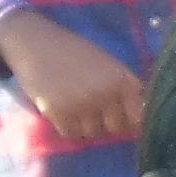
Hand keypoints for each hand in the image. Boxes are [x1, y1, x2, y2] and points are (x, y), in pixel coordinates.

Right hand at [0, 9, 143, 142]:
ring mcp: (81, 103)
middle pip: (114, 128)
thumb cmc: (75, 53)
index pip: (136, 119)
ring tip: (75, 107)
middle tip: (93, 111)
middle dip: (105, 123)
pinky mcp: (57, 110)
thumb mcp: (109, 63)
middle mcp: (104, 93)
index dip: (127, 121)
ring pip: (91, 133)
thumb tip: (140, 118)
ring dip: (84, 125)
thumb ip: (126, 87)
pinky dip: (66, 126)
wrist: (35, 43)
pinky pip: (69, 133)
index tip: (117, 116)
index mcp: (121, 80)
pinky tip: (62, 110)